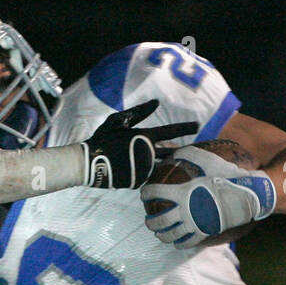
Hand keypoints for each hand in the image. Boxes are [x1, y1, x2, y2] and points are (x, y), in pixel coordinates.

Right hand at [82, 100, 197, 189]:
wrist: (87, 163)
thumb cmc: (101, 139)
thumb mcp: (117, 121)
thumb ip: (138, 113)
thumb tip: (156, 103)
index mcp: (145, 136)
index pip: (171, 131)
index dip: (185, 127)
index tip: (198, 125)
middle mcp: (149, 152)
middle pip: (167, 153)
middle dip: (169, 153)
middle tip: (162, 153)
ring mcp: (144, 168)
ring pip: (154, 166)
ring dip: (148, 163)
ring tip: (128, 162)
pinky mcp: (138, 181)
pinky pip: (144, 177)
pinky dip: (138, 173)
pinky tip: (124, 170)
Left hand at [141, 147, 275, 247]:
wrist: (249, 194)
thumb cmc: (229, 176)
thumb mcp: (209, 161)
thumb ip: (191, 154)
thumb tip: (176, 150)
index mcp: (183, 192)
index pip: (155, 193)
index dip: (146, 193)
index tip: (144, 194)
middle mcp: (185, 210)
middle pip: (158, 221)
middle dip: (150, 221)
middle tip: (148, 219)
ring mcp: (194, 223)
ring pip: (170, 235)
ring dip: (161, 235)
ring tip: (159, 233)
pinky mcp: (204, 232)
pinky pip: (187, 243)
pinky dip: (179, 244)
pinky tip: (176, 243)